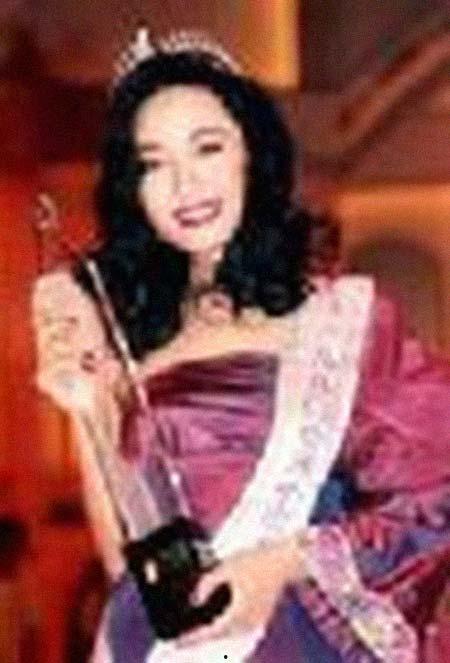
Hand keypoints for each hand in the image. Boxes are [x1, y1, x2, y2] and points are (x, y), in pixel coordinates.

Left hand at [177, 538, 300, 646]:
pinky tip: (217, 620)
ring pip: (228, 633)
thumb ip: (207, 583)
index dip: (190, 639)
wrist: (285, 558)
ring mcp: (256, 621)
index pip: (209, 634)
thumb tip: (194, 599)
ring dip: (213, 633)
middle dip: (199, 638)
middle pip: (218, 637)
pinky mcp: (261, 615)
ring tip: (196, 631)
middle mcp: (247, 624)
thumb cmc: (257, 560)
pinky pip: (238, 627)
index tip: (175, 642)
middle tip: (181, 639)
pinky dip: (224, 626)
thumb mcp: (226, 567)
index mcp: (238, 615)